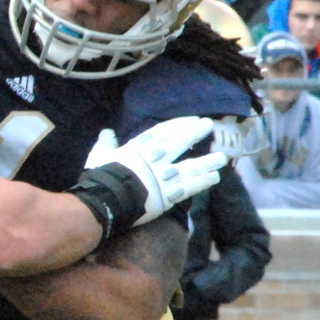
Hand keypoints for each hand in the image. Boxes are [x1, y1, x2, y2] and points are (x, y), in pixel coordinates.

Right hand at [70, 116, 226, 243]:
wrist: (108, 199)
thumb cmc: (101, 178)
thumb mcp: (98, 157)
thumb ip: (105, 145)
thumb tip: (106, 133)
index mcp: (139, 148)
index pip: (161, 132)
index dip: (177, 124)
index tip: (189, 119)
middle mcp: (157, 158)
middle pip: (180, 141)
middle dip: (195, 132)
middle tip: (208, 125)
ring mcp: (166, 175)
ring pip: (192, 165)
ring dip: (208, 161)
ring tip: (221, 157)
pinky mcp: (171, 193)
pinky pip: (192, 186)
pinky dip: (204, 181)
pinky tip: (215, 177)